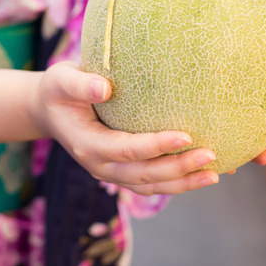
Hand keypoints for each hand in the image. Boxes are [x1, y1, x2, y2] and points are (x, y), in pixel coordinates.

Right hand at [32, 61, 219, 195]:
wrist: (50, 109)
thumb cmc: (59, 90)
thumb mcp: (61, 80)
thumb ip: (80, 83)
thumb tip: (105, 88)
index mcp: (87, 145)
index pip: (126, 149)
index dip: (156, 146)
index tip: (185, 135)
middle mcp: (100, 166)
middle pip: (144, 174)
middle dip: (179, 168)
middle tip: (211, 155)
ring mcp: (112, 173)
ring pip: (151, 186)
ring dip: (184, 182)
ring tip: (215, 174)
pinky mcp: (123, 172)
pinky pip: (153, 183)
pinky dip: (179, 182)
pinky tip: (205, 174)